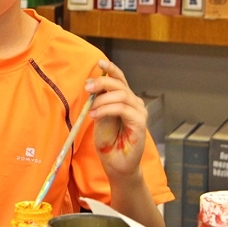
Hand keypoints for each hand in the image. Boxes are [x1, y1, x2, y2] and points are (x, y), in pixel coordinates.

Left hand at [87, 59, 147, 178]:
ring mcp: (139, 113)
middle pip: (119, 84)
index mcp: (125, 99)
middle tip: (87, 88)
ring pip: (121, 95)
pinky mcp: (140, 123)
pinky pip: (122, 109)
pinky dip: (106, 109)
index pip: (120, 79)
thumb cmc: (108, 141)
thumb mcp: (99, 116)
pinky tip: (95, 116)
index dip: (111, 69)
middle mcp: (135, 103)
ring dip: (101, 100)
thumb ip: (99, 101)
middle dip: (102, 82)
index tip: (99, 63)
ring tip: (90, 111)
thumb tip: (91, 84)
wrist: (115, 163)